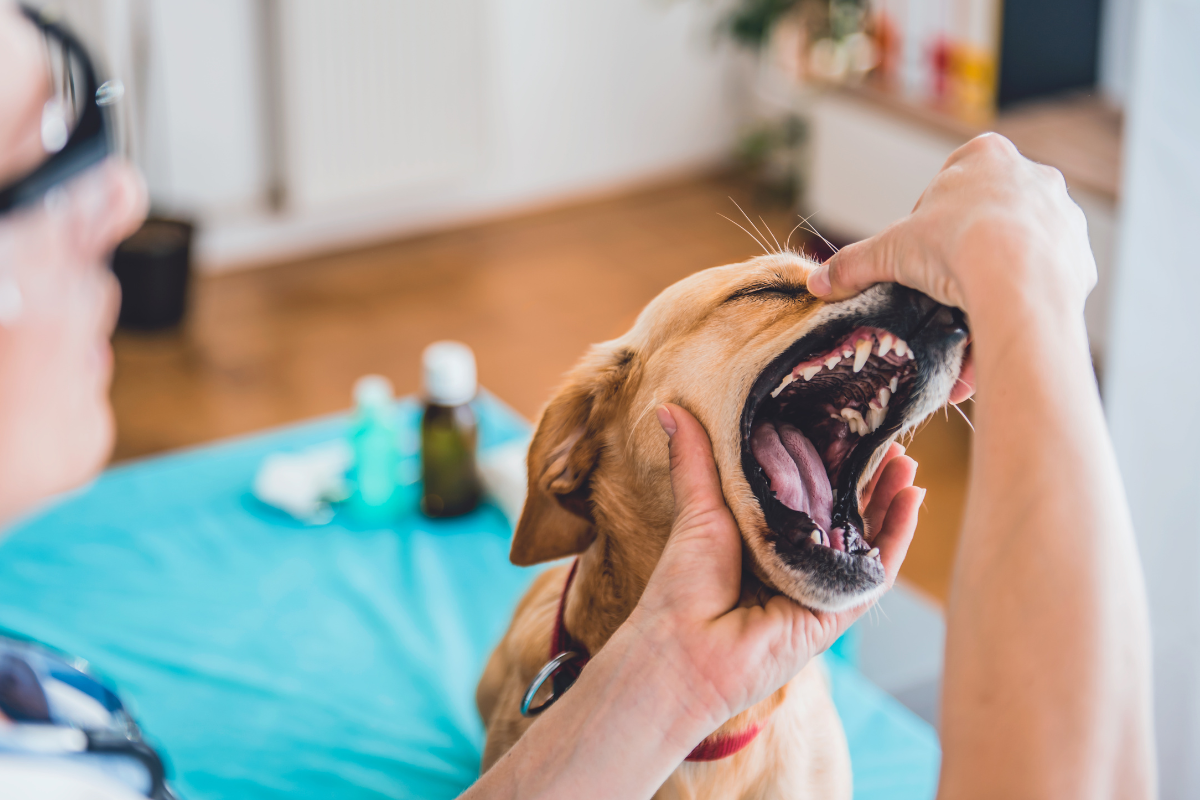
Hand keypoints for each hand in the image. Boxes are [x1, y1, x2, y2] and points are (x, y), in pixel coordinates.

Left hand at [624, 403, 922, 731]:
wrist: (686, 649)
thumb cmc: (683, 585)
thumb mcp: (697, 509)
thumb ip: (695, 461)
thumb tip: (668, 408)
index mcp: (764, 539)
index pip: (808, 495)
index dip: (832, 463)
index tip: (848, 427)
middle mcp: (796, 563)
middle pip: (845, 514)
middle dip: (869, 478)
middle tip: (889, 438)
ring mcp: (819, 588)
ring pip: (868, 538)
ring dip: (891, 500)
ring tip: (907, 461)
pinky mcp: (838, 611)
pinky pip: (877, 570)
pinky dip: (898, 536)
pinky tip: (911, 499)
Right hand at [805, 133, 1095, 324]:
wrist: (1019, 279)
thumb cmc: (954, 247)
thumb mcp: (890, 252)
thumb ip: (853, 264)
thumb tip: (816, 282)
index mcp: (985, 156)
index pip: (949, 185)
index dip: (928, 223)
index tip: (919, 255)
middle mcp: (1032, 176)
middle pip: (987, 217)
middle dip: (966, 251)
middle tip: (942, 287)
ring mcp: (1062, 216)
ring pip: (1020, 250)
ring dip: (996, 279)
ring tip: (969, 315)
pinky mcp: (1080, 257)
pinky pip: (1043, 283)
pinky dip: (1022, 302)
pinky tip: (999, 324)